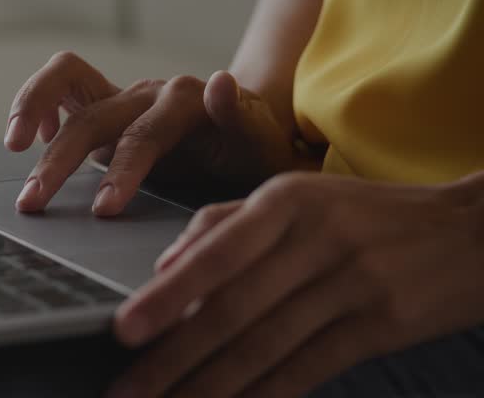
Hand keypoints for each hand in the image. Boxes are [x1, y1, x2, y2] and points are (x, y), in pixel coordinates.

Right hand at [4, 51, 314, 215]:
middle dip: (59, 159)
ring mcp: (124, 97)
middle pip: (93, 117)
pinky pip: (64, 86)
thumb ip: (240, 116)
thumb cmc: (251, 148)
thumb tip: (220, 81)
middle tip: (34, 202)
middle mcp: (148, 94)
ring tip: (12, 149)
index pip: (142, 137)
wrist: (244, 134)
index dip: (121, 173)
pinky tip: (29, 137)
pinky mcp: (106, 106)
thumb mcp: (258, 141)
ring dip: (31, 111)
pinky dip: (39, 103)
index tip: (102, 211)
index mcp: (185, 103)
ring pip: (66, 83)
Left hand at [108, 171, 483, 397]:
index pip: (218, 253)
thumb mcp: (299, 196)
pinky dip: (264, 395)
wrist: (469, 231)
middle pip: (234, 309)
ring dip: (210, 387)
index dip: (169, 295)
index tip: (124, 329)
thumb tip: (166, 263)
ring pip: (266, 348)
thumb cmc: (365, 212)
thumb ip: (227, 221)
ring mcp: (352, 287)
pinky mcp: (379, 328)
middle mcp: (317, 241)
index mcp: (288, 201)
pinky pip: (308, 369)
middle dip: (174, 357)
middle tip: (126, 391)